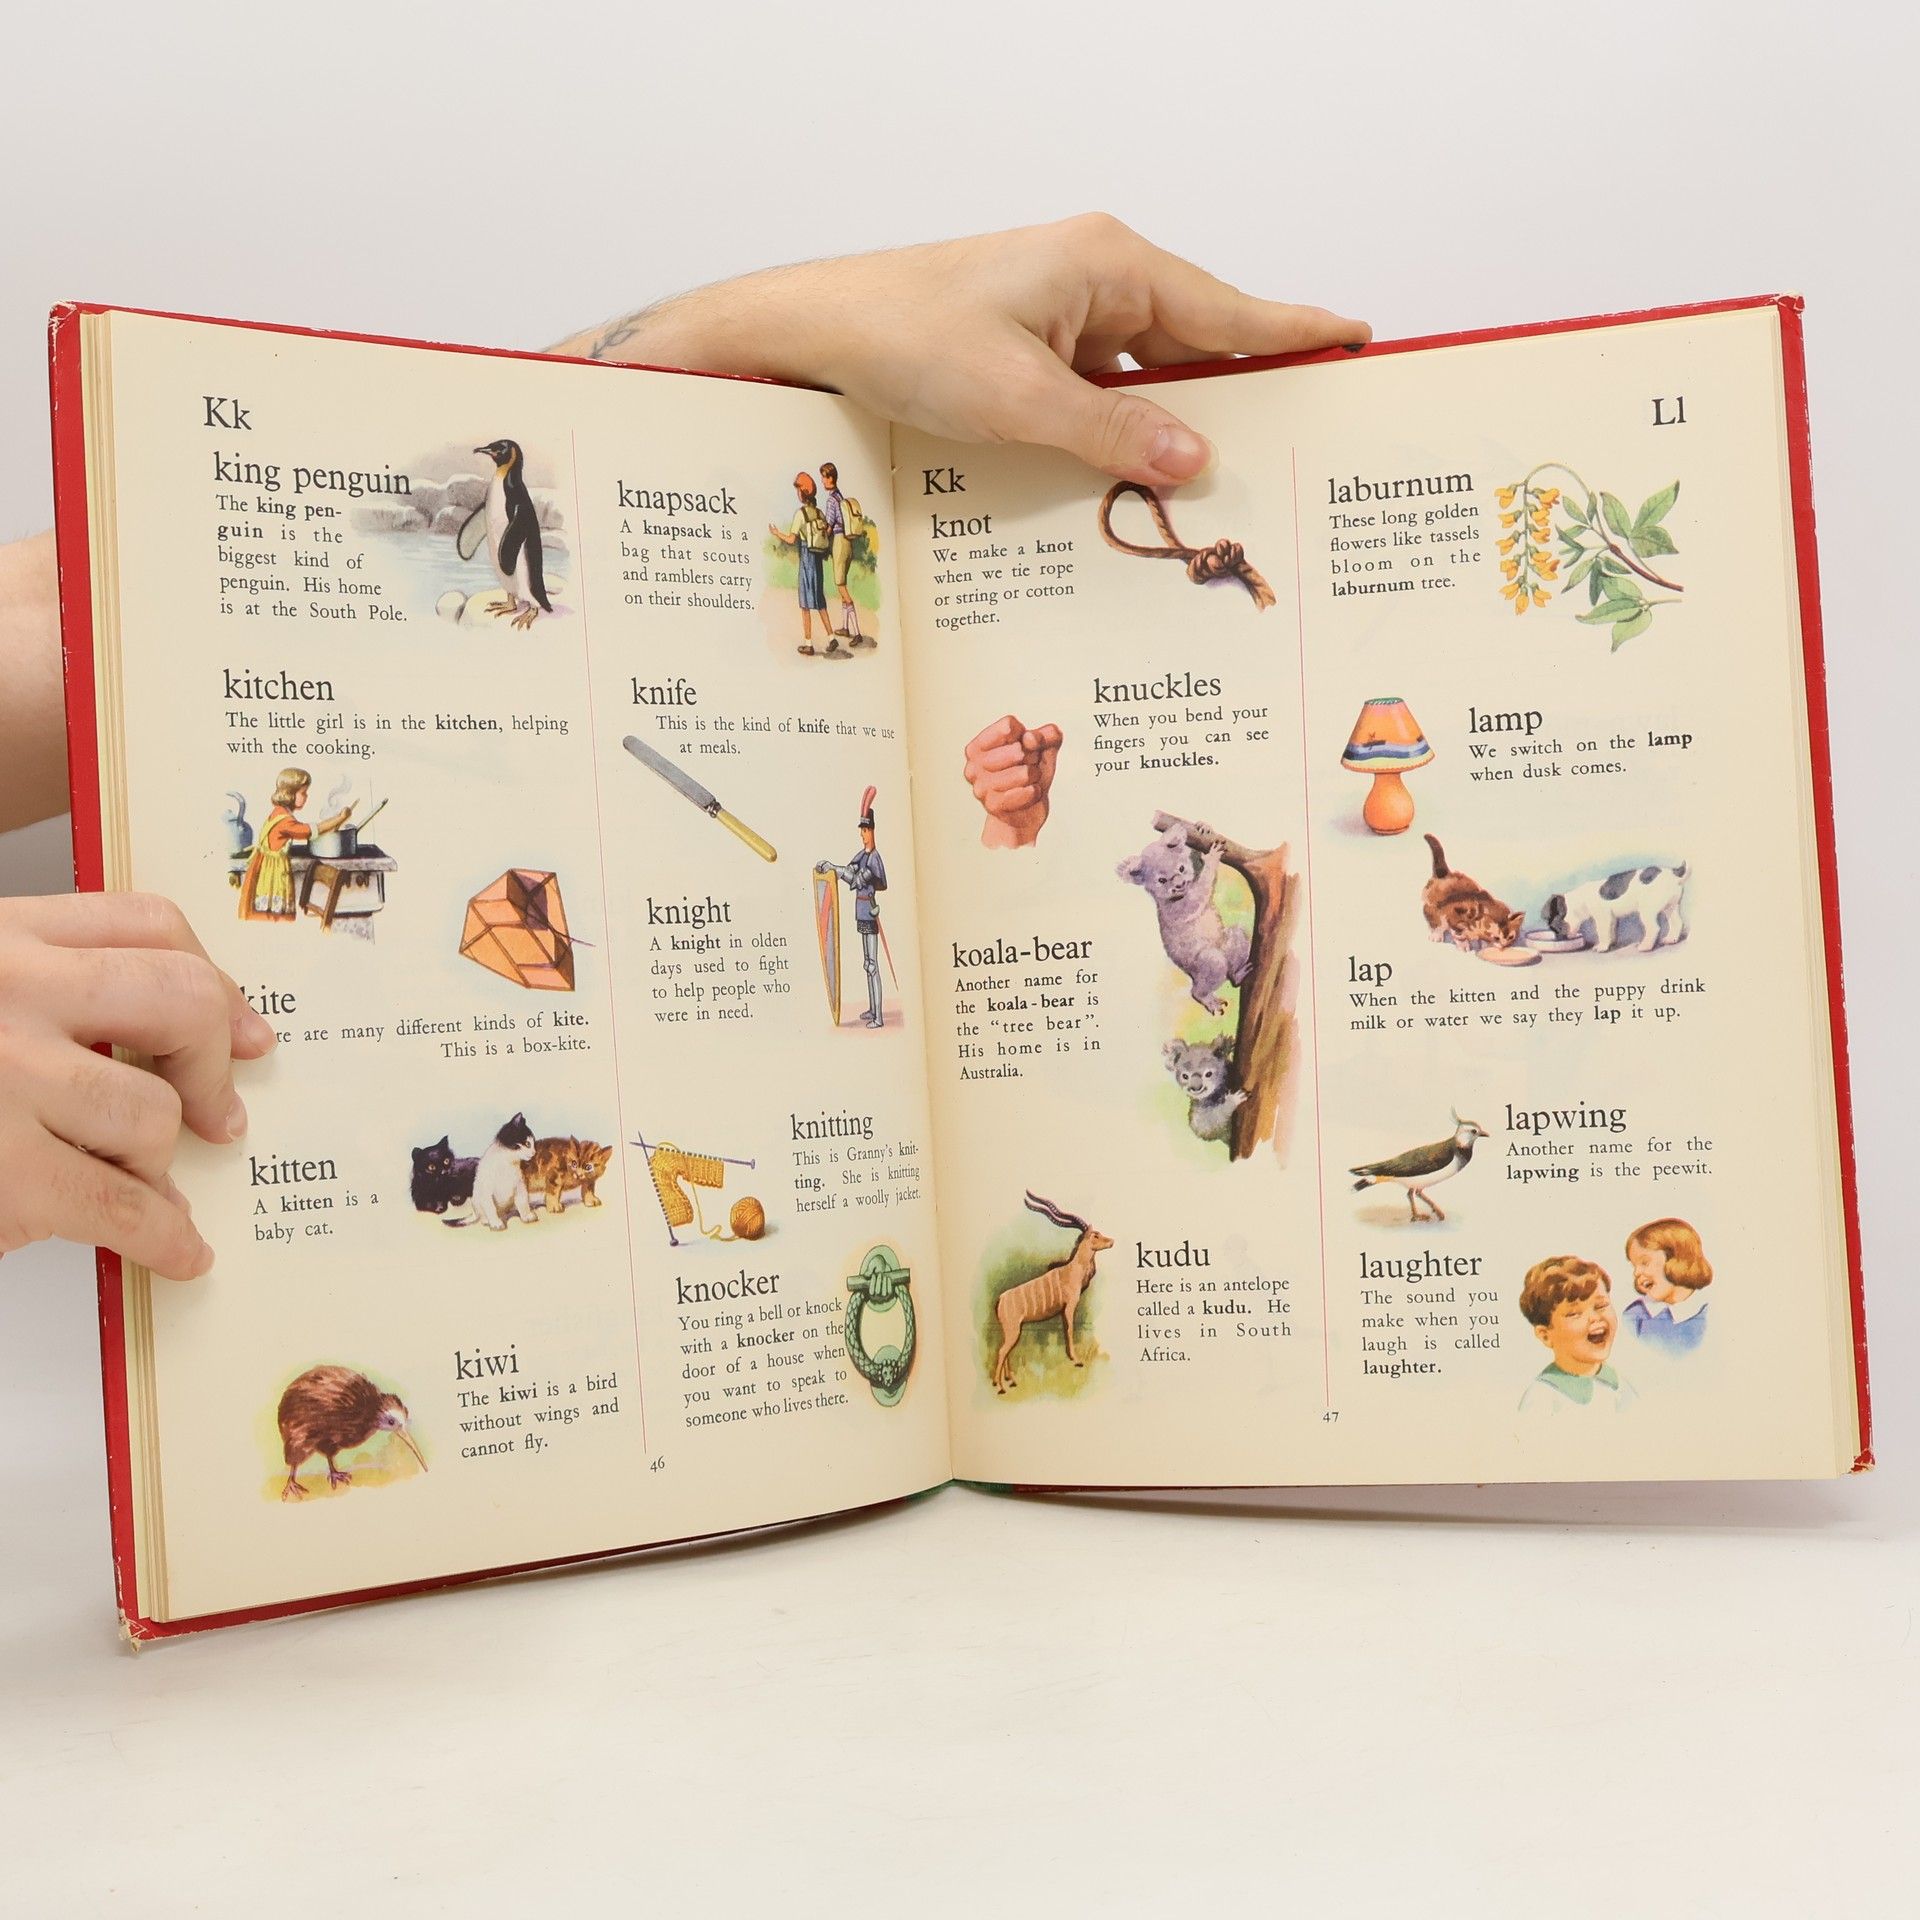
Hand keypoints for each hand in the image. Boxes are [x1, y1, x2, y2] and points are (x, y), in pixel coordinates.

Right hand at [0, 894, 277, 1280]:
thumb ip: (32, 995)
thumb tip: (152, 1047)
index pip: (144, 924)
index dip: (213, 980)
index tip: (240, 1027)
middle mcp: (4, 991)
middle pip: (179, 1000)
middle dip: (212, 1063)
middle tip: (219, 1112)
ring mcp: (5, 1079)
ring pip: (152, 1113)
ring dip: (155, 1159)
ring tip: (136, 1182)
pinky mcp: (5, 1176)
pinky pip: (124, 1205)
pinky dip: (163, 1235)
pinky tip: (175, 1249)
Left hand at [558, 215, 1367, 487]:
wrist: (819, 330)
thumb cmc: (908, 337)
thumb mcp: (1021, 400)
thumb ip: (1114, 434)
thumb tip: (1197, 462)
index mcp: (1109, 265)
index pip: (1228, 309)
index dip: (1296, 334)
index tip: (1360, 344)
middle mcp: (1095, 277)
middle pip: (1198, 341)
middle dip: (1247, 390)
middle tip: (1308, 436)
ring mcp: (1065, 311)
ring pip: (1150, 373)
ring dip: (1178, 421)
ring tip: (1234, 473)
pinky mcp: (1034, 345)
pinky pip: (1105, 389)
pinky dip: (1126, 428)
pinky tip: (1140, 473)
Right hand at [963, 715, 1063, 849]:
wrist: (1026, 812)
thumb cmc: (1029, 774)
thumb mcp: (1042, 749)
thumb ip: (1046, 735)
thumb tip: (1031, 738)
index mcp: (977, 747)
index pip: (1009, 726)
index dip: (1027, 735)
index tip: (1026, 745)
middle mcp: (973, 766)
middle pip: (1018, 750)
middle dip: (1032, 758)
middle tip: (1028, 765)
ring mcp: (981, 788)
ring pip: (1023, 773)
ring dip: (1034, 776)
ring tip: (1029, 780)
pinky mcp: (993, 806)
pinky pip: (1027, 792)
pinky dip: (1035, 792)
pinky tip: (1030, 793)